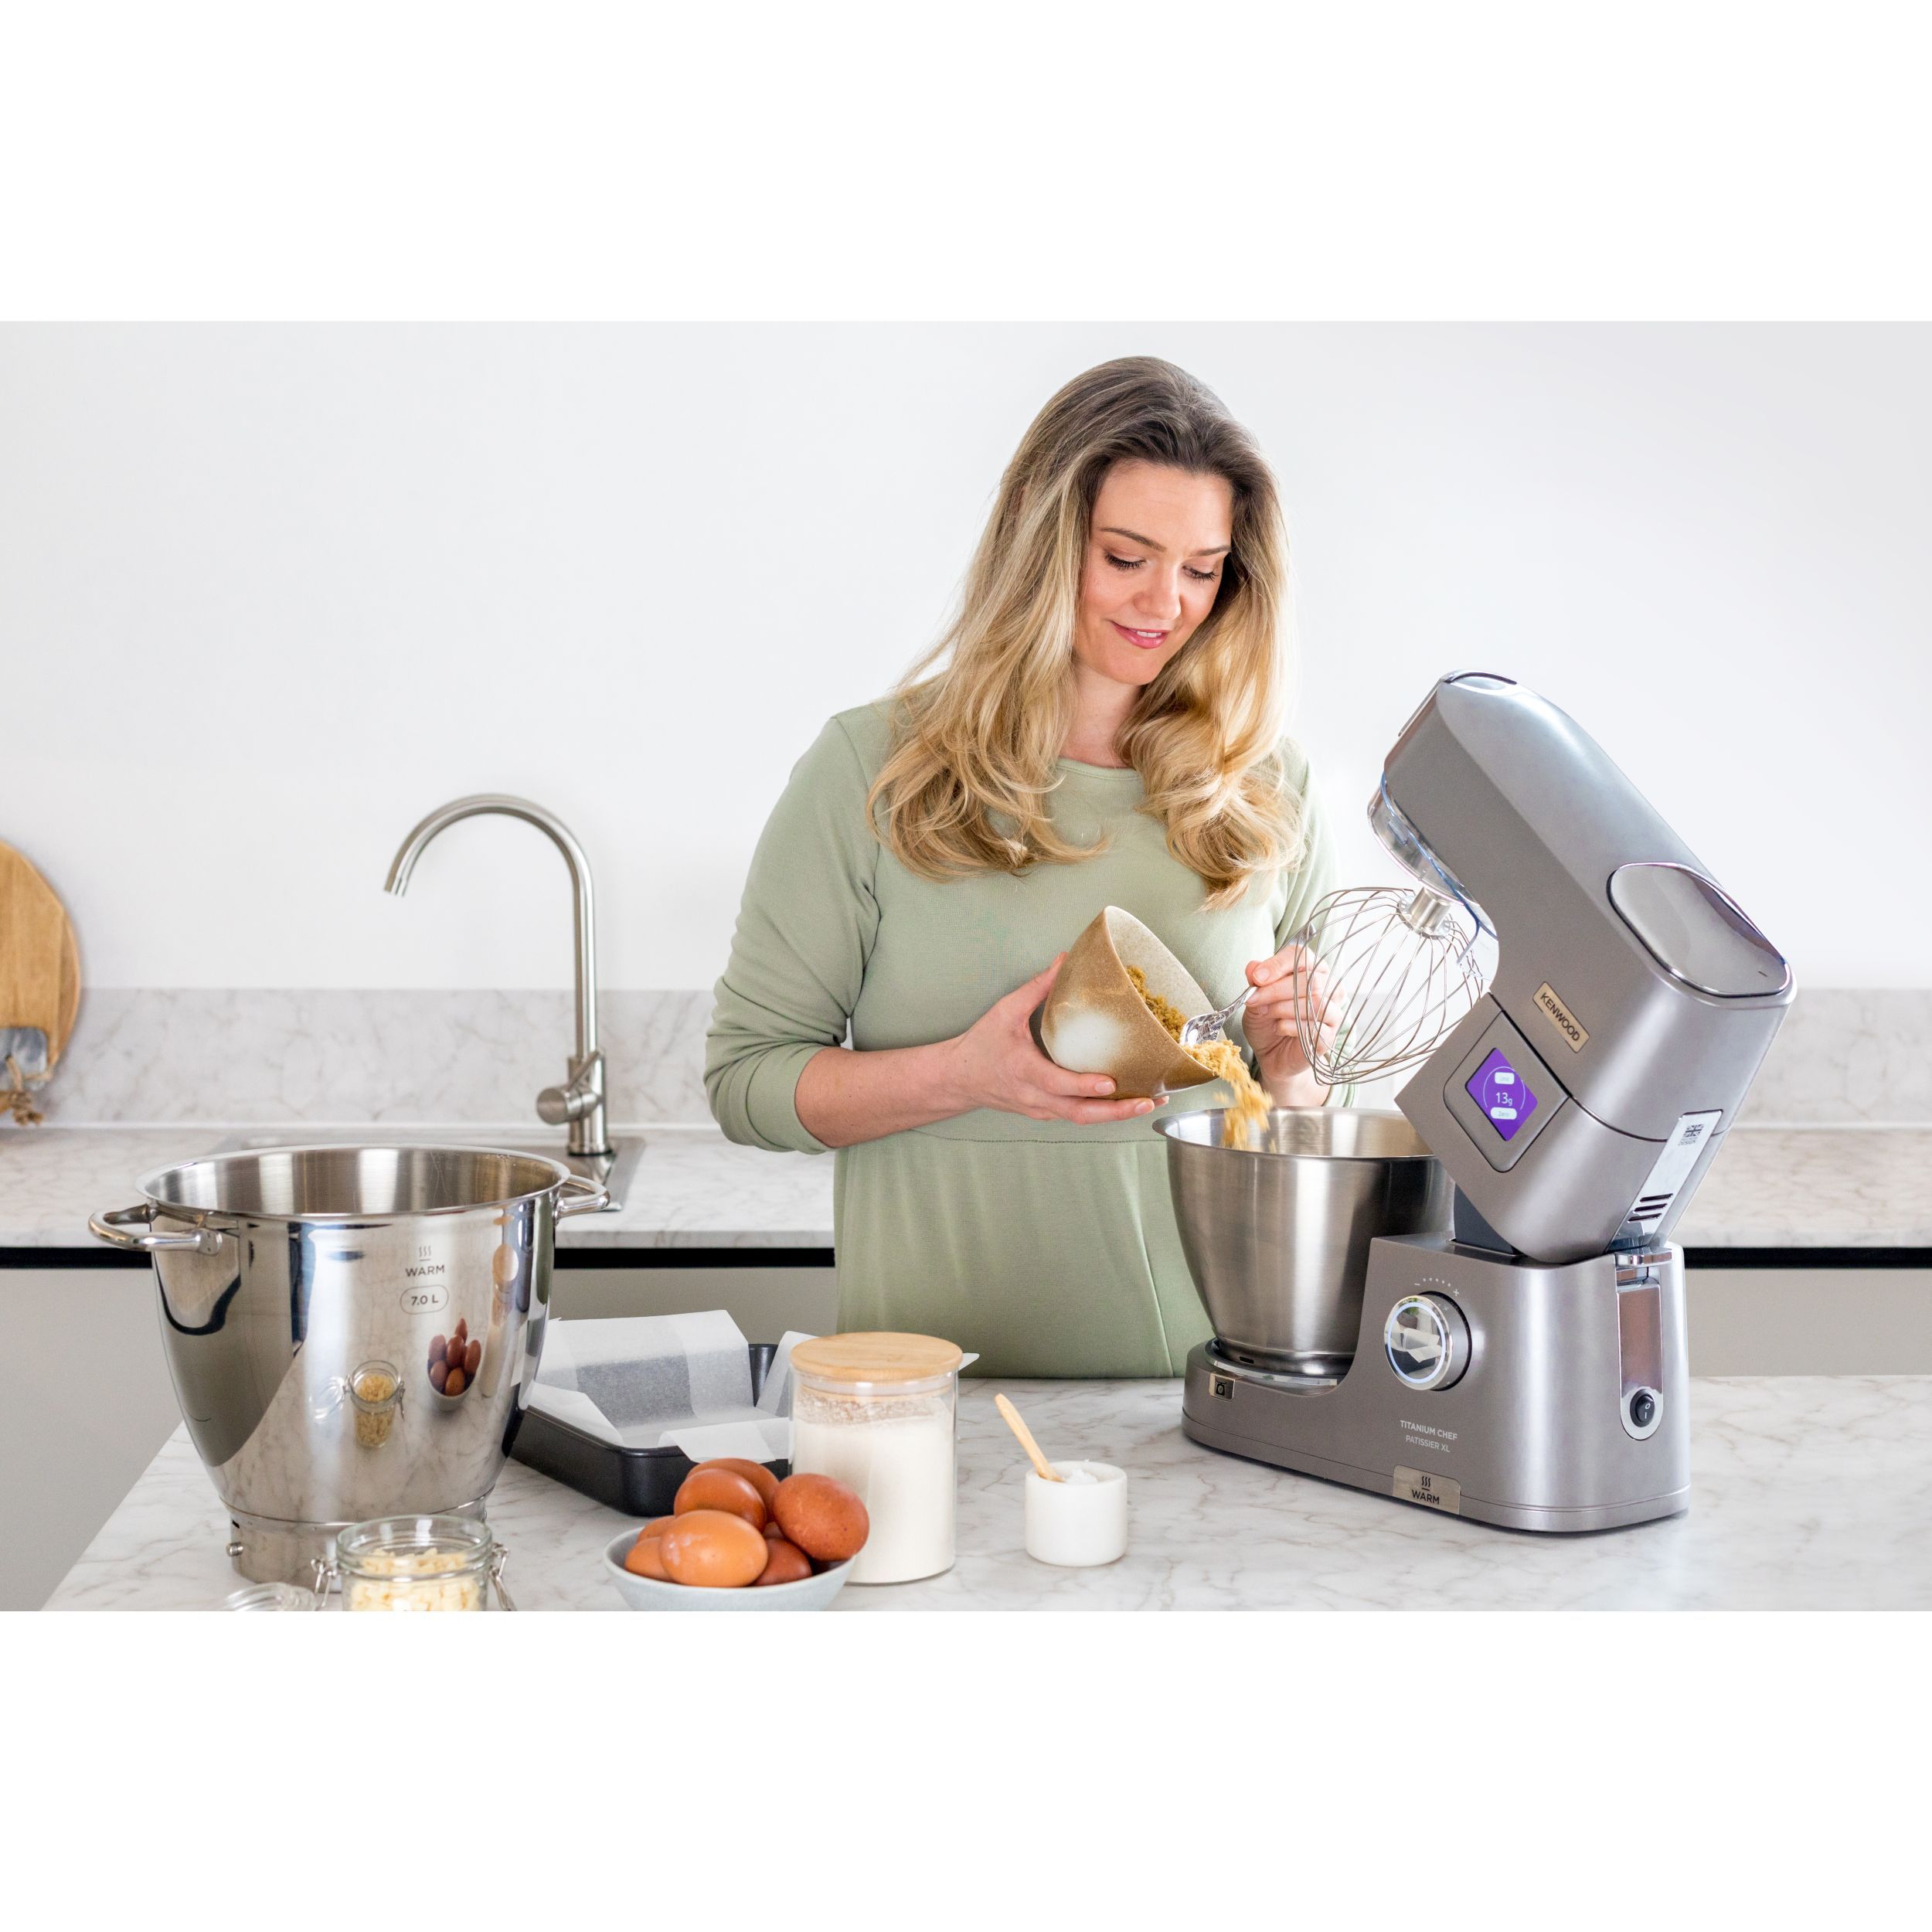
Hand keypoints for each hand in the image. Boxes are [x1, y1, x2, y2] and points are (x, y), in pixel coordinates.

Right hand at [946, 955, 1159, 1125]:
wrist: (959, 1079)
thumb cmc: (981, 1045)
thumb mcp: (1005, 1011)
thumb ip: (1038, 987)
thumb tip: (1065, 960)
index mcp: (1024, 1071)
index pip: (1058, 1084)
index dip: (1084, 1085)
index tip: (1110, 1082)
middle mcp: (1034, 1097)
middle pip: (1080, 1113)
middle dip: (1117, 1111)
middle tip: (1148, 1100)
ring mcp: (1041, 1109)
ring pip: (1082, 1119)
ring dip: (1117, 1114)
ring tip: (1149, 1102)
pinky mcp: (1046, 1113)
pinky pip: (1077, 1116)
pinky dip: (1103, 1112)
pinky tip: (1126, 1101)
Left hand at [1239, 941, 1335, 1103]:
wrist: (1271, 1053)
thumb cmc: (1267, 1020)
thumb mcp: (1255, 998)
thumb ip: (1256, 981)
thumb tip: (1253, 967)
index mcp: (1312, 970)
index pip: (1303, 956)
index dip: (1279, 964)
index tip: (1257, 977)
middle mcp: (1329, 988)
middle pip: (1310, 980)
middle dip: (1276, 989)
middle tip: (1255, 1000)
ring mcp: (1333, 1012)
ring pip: (1315, 1002)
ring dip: (1283, 1007)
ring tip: (1266, 1013)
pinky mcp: (1329, 1036)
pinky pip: (1315, 1027)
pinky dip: (1290, 1026)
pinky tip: (1278, 1028)